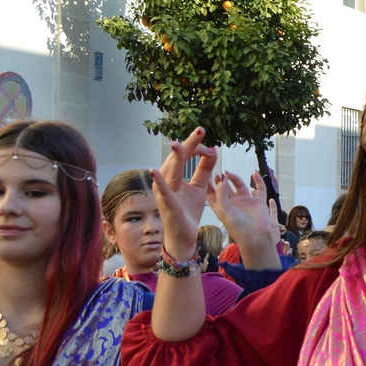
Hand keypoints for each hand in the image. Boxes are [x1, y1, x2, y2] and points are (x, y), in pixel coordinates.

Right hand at [151, 128, 216, 258]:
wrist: (183, 235)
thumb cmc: (187, 211)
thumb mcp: (200, 188)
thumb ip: (204, 171)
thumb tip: (212, 152)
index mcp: (176, 177)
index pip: (187, 156)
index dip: (198, 147)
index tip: (212, 145)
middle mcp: (168, 182)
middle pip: (178, 159)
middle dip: (189, 144)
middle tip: (201, 129)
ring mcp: (166, 192)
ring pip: (170, 172)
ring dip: (174, 158)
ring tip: (177, 143)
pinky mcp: (167, 205)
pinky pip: (163, 192)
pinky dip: (159, 181)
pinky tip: (153, 171)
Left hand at [210, 171, 278, 263]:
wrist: (255, 237)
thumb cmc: (236, 226)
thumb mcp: (223, 209)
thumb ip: (221, 193)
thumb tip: (222, 178)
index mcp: (222, 208)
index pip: (213, 194)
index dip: (209, 185)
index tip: (205, 174)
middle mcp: (233, 204)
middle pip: (225, 188)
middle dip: (221, 180)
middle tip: (218, 173)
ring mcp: (246, 202)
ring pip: (240, 186)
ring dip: (235, 178)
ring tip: (229, 173)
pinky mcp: (258, 202)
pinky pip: (260, 189)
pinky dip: (258, 180)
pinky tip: (255, 172)